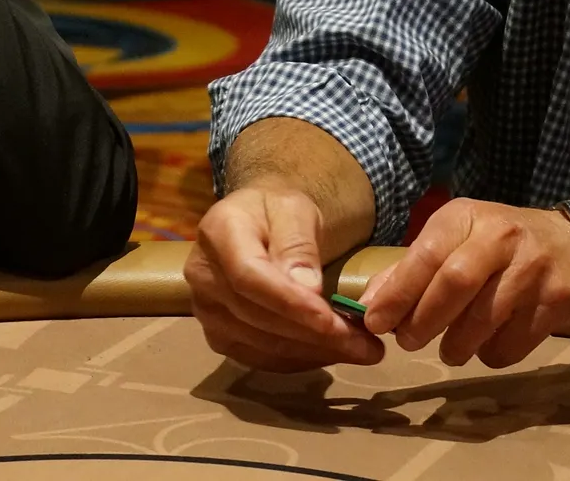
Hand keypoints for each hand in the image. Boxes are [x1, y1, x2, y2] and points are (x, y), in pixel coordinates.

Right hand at [185, 185, 384, 372]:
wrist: (258, 223)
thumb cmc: (278, 211)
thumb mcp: (296, 210)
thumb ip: (299, 244)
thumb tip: (308, 289)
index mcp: (218, 232)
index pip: (249, 276)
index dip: (289, 303)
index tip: (331, 320)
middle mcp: (202, 275)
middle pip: (257, 316)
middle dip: (315, 335)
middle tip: (367, 345)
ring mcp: (205, 310)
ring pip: (261, 344)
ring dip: (314, 352)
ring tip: (361, 351)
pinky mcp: (219, 335)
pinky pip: (260, 358)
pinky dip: (300, 360)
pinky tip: (333, 353)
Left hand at [359, 199, 569, 367]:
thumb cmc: (498, 244)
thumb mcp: (455, 239)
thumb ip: (411, 269)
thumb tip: (368, 304)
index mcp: (466, 217)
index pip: (427, 255)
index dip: (398, 292)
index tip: (375, 322)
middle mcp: (501, 236)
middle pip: (455, 284)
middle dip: (423, 321)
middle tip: (409, 342)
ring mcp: (533, 268)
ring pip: (484, 319)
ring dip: (456, 345)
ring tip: (449, 349)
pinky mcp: (558, 300)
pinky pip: (513, 343)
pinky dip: (490, 354)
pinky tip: (486, 344)